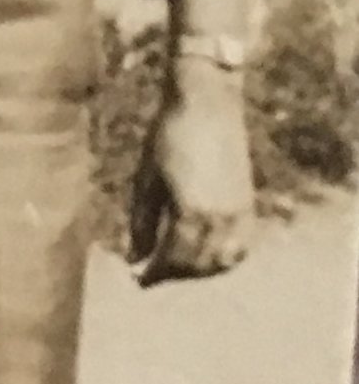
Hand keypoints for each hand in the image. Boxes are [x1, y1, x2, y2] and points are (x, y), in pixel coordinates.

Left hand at [129, 70, 255, 285]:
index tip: (136, 280)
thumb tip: (134, 258)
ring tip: (174, 265)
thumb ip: (142, 223)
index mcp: (191, 214)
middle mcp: (221, 219)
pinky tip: (204, 254)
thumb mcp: (146, 180)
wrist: (207, 103)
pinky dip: (223, 258)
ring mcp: (240, 213)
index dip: (153, 274)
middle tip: (150, 272)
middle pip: (197, 265)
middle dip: (173, 274)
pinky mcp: (249, 204)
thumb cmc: (167, 136)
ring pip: (222, 260)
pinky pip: (241, 246)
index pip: (172, 261)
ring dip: (198, 270)